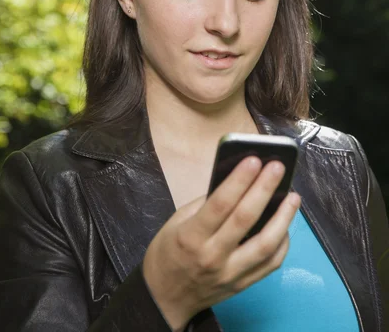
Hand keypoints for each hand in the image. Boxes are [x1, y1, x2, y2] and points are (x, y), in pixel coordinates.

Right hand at [142, 157, 300, 329]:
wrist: (165, 298)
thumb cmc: (167, 253)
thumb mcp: (176, 222)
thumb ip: (204, 204)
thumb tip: (234, 183)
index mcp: (191, 236)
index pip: (220, 204)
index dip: (239, 180)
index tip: (254, 159)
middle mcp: (213, 256)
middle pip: (245, 219)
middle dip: (264, 189)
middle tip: (278, 167)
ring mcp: (230, 273)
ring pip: (265, 245)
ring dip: (283, 218)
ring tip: (293, 197)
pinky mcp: (242, 285)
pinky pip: (270, 264)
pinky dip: (282, 244)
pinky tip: (285, 226)